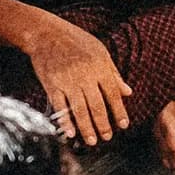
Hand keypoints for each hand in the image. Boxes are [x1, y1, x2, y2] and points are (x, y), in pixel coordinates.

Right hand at [27, 18, 132, 143]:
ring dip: (87, 128)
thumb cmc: (76, 41)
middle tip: (107, 137)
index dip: (119, 111)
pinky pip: (60, 106)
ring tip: (92, 141)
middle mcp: (85, 76)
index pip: (113, 94)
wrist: (46, 33)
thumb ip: (113, 73)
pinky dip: (65, 121)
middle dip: (103, 124)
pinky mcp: (52, 84)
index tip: (124, 125)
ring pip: (80, 110)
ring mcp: (67, 81)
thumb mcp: (100, 51)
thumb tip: (128, 92)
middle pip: (97, 106)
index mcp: (99, 67)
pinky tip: (70, 133)